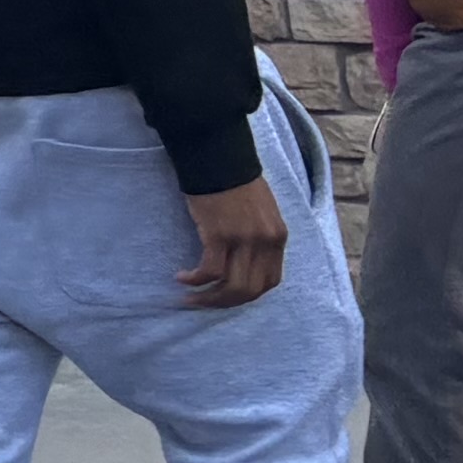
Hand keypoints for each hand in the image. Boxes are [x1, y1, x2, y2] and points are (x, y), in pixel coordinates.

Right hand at [178, 174, 288, 305]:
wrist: (218, 158)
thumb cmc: (235, 182)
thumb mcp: (260, 213)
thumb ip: (259, 238)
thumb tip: (245, 260)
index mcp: (278, 237)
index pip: (271, 280)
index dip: (250, 294)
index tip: (228, 295)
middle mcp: (265, 243)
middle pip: (251, 289)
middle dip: (226, 302)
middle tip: (205, 303)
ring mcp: (244, 240)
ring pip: (232, 286)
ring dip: (210, 298)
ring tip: (191, 298)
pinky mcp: (219, 235)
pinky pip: (210, 270)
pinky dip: (196, 279)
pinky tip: (183, 277)